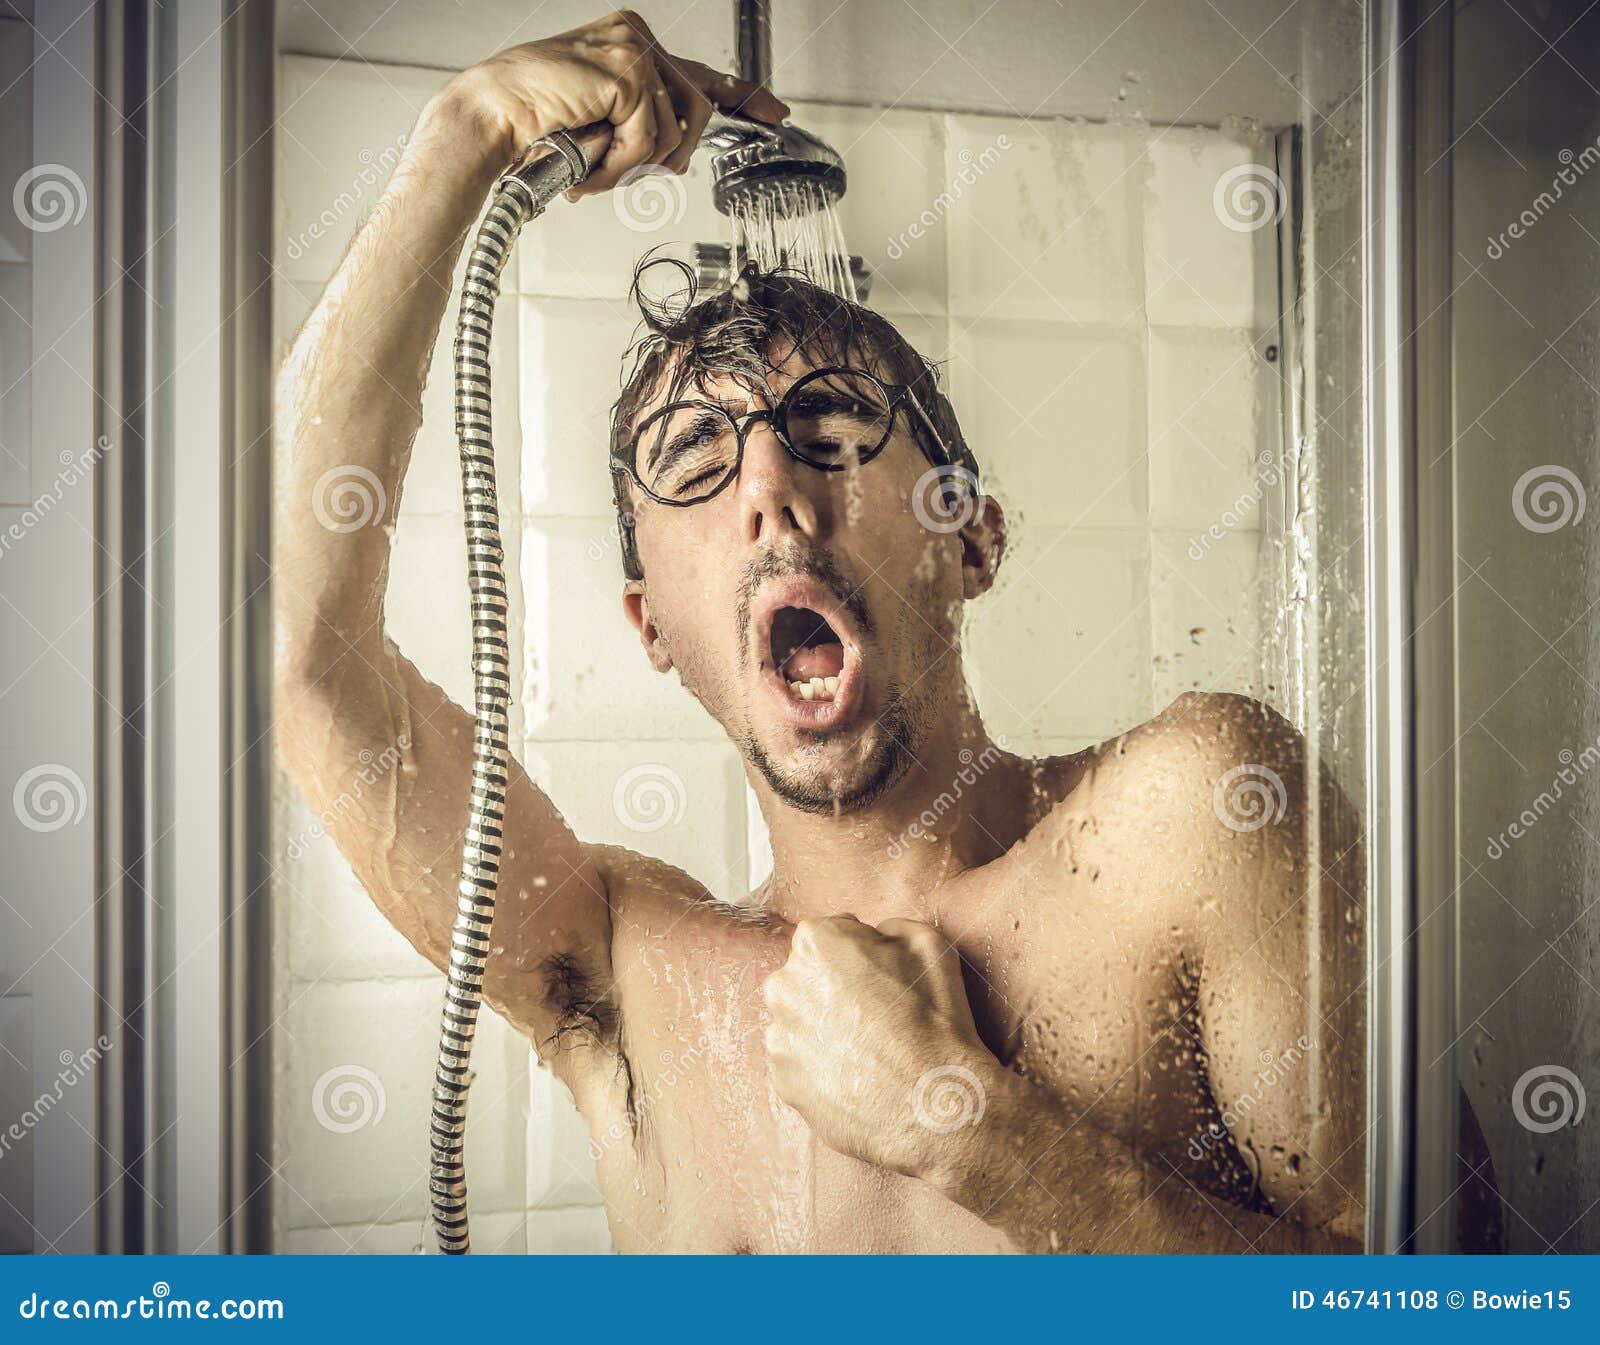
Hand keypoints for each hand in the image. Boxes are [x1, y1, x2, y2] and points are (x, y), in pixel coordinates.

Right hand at [430, 8, 788, 194]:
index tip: (775, 114)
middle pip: (698, 109)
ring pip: (677, 130)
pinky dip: (621, 164)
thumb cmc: (533, 123)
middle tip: (623, 173)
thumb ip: (640, 126)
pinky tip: (589, 163)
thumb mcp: (601, 125)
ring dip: (637, 166)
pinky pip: (650, 139)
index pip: (701, 72)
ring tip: (594, 169)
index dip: (742, 95)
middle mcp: (636, 36)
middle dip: (670, 157)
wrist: (490, 115)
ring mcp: (633, 49)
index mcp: (632, 43)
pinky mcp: (628, 73)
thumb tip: (678, 154)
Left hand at [762, 914, 1000, 1183]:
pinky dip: (821, 1067)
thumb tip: (878, 935)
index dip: (860, 954)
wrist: (934, 1107)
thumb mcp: (931, 946)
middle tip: (876, 1015)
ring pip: (801, 1021)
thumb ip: (893, 927)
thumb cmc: (936, 1023)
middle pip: (807, 976)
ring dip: (825, 1029)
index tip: (882, 977)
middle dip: (834, 988)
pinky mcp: (782, 1081)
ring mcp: (779, 1037)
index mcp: (816, 944)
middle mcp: (784, 985)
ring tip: (868, 1051)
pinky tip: (857, 1076)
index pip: (828, 935)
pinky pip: (799, 1063)